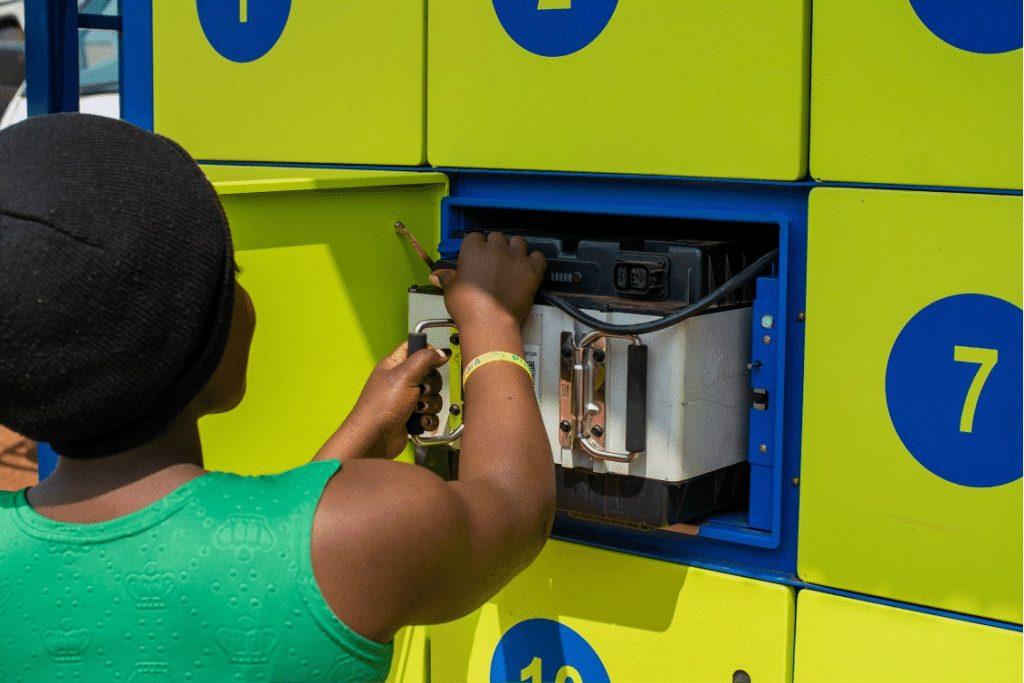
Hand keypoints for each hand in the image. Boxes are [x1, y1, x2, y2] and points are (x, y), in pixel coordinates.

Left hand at [315, 342, 449, 461]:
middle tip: (419, 392)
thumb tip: (442, 353)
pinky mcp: (412, 417)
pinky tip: (419, 422)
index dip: (427, 352)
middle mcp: (401, 381)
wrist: (375, 438)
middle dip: (430, 386)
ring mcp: (407, 400)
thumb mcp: (404, 375)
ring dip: (429, 405)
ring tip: (416, 410)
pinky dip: (428, 420)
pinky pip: (431, 415)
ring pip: (433, 396)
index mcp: (395, 365)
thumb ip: (425, 359)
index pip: (414, 348)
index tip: (433, 361)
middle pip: (430, 375)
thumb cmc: (382, 406)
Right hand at [430, 232, 545, 330]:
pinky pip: (538, 256)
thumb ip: (447, 277)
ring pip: (518, 242)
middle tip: (493, 263)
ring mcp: (516, 257)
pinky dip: (535, 261)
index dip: (475, 247)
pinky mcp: (532, 270)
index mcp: (473, 249)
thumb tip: (437, 275)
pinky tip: (529, 268)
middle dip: (495, 246)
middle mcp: (496, 248)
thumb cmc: (467, 307)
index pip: (474, 237)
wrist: (490, 323)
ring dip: (515, 249)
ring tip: (511, 262)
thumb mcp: (451, 290)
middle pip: (497, 237)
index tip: (475, 258)